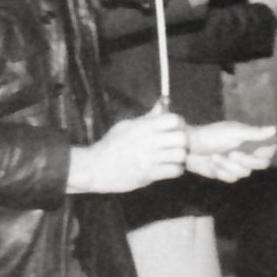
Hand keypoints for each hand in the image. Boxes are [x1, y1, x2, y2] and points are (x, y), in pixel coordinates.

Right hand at [67, 108, 188, 193]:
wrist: (93, 168)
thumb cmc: (110, 145)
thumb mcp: (127, 126)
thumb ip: (149, 117)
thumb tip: (164, 101)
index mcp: (143, 127)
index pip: (174, 119)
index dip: (179, 124)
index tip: (174, 130)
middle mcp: (148, 141)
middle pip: (182, 138)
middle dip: (183, 142)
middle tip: (177, 146)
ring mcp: (149, 158)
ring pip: (180, 155)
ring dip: (180, 158)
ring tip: (173, 158)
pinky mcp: (149, 174)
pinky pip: (175, 171)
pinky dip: (175, 170)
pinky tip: (168, 169)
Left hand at [184, 120, 276, 181]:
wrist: (188, 148)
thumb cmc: (210, 135)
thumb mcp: (232, 131)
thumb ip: (254, 133)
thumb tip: (274, 129)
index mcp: (252, 140)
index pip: (271, 148)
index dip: (268, 151)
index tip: (258, 151)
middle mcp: (248, 152)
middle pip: (261, 164)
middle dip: (245, 161)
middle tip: (231, 153)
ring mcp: (238, 164)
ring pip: (245, 173)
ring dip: (228, 166)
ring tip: (214, 157)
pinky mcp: (228, 173)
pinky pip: (232, 178)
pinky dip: (221, 172)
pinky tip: (212, 164)